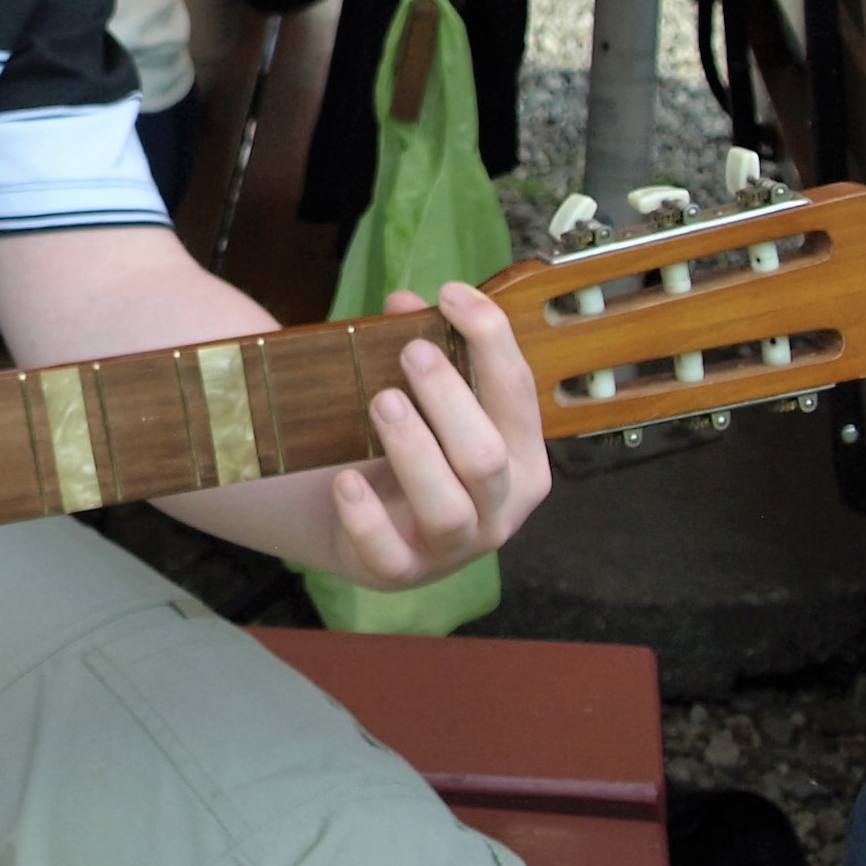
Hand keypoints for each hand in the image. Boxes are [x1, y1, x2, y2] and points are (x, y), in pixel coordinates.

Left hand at [295, 283, 550, 586]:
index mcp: (521, 458)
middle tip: (410, 352)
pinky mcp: (400, 572)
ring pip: (447, 508)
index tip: (451, 294)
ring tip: (381, 402)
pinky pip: (389, 555)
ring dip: (414, 451)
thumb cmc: (413, 450)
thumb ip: (419, 347)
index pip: (518, 394)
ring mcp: (453, 548)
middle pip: (486, 455)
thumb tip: (404, 302)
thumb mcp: (424, 400)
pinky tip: (344, 481)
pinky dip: (366, 518)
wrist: (367, 524)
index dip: (490, 340)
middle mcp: (499, 508)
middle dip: (451, 399)